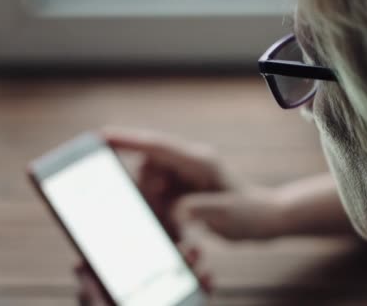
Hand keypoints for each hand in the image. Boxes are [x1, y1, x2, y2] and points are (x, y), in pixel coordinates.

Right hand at [102, 127, 284, 240]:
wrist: (265, 219)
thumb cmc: (250, 213)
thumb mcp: (226, 214)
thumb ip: (198, 210)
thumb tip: (174, 212)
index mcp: (198, 162)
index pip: (157, 147)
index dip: (127, 140)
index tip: (101, 137)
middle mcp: (189, 164)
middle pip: (148, 168)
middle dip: (146, 192)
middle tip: (164, 214)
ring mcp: (186, 176)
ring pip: (152, 185)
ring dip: (155, 207)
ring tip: (177, 226)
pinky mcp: (184, 189)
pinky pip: (161, 198)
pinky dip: (164, 213)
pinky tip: (180, 228)